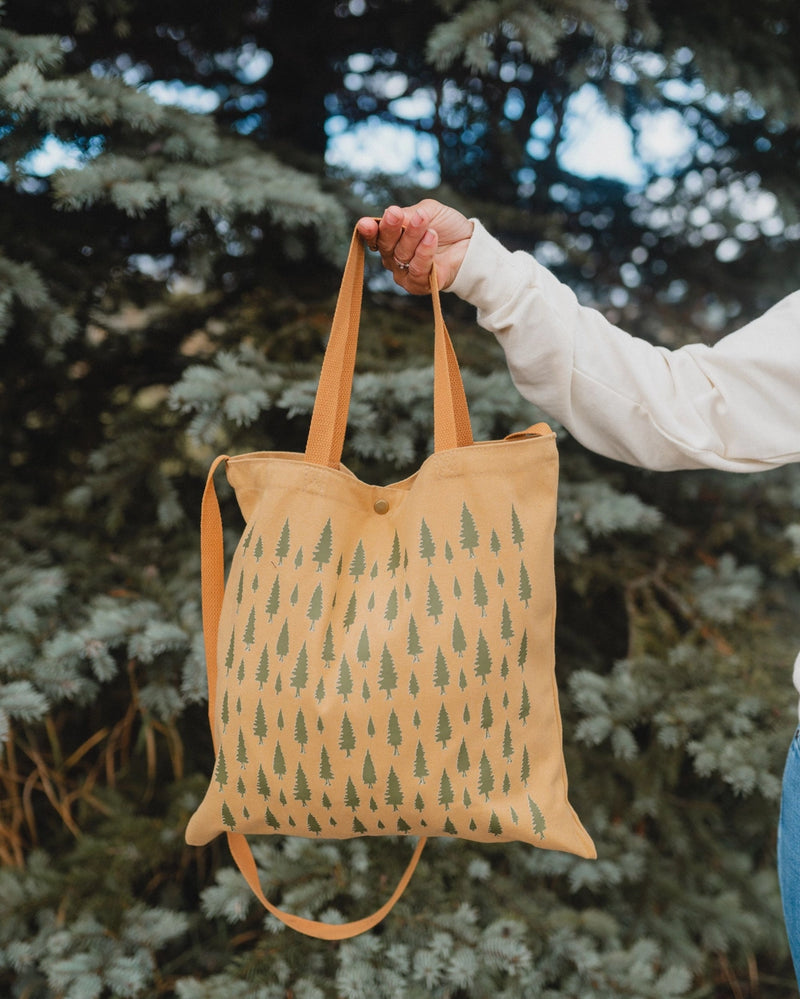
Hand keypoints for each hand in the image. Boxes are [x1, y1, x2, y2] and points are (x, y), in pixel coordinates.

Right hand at [356, 200, 473, 293]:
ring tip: (424, 220)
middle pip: (385, 245)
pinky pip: (417, 270)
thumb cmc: (446, 226)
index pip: (375, 236)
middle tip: (395, 213)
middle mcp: (393, 258)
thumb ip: (409, 214)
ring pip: (402, 255)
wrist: (470, 243)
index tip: (367, 224)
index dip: (369, 231)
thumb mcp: (427, 211)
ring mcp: (405, 273)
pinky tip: (431, 237)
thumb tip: (392, 214)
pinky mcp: (420, 285)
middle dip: (390, 228)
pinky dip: (424, 252)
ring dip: (413, 235)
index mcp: (391, 238)